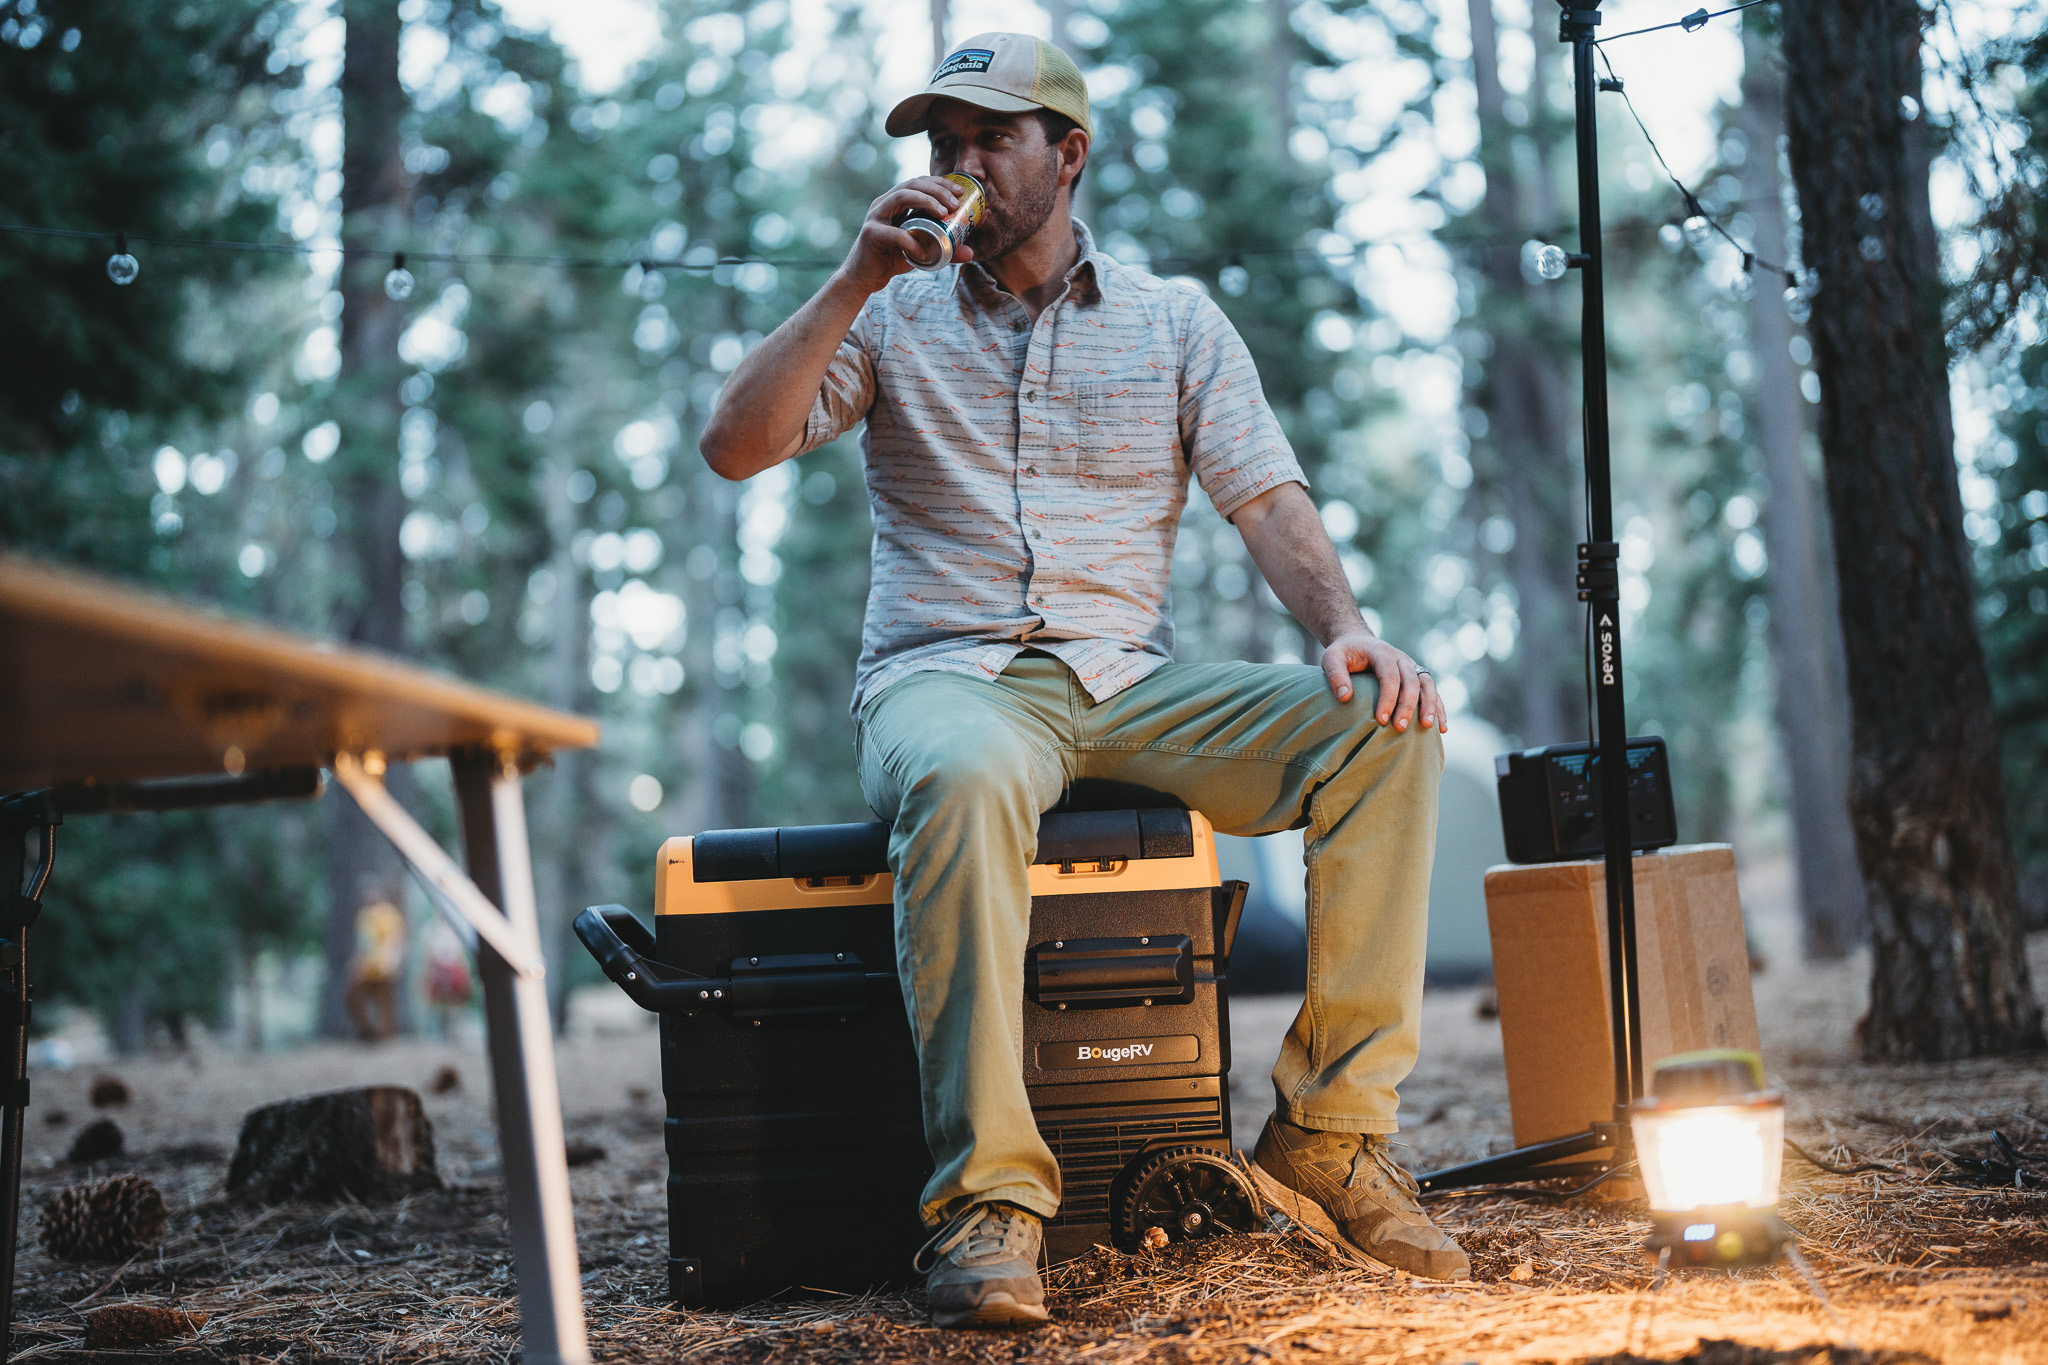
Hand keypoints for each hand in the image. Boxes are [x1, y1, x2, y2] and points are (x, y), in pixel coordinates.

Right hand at [834, 176, 977, 294]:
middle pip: (912, 184)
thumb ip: (944, 250)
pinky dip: (912, 241)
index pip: (919, 183)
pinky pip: (894, 233)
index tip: (961, 192)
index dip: (940, 183)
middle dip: (937, 190)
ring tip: (944, 213)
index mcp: (895, 202)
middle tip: (956, 203)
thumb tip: (970, 253)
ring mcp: (875, 216)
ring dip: (926, 201)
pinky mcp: (870, 234)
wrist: (864, 278)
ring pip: (901, 197)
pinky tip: (923, 252)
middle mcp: (883, 203)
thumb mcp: (922, 251)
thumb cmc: (892, 259)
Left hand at [1319, 631, 1446, 732]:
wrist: (1357, 641)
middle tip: (1400, 728)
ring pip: (1427, 685)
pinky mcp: (1416, 675)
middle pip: (1411, 682)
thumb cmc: (1343, 653)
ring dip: (1430, 706)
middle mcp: (1401, 658)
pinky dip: (1439, 707)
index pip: (1389, 676)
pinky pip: (1431, 691)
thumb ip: (1335, 675)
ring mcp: (1411, 666)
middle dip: (1408, 706)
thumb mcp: (1331, 658)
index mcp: (1382, 652)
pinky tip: (1442, 727)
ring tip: (1428, 727)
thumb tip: (1345, 697)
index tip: (1381, 720)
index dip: (1388, 698)